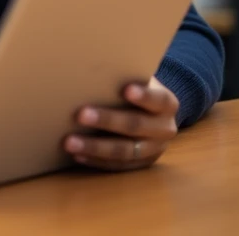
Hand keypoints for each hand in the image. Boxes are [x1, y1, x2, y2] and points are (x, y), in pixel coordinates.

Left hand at [63, 76, 178, 171]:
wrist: (153, 113)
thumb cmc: (136, 89)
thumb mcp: (138, 80)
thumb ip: (125, 79)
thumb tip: (91, 73)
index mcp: (168, 104)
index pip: (158, 100)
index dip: (144, 96)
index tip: (126, 89)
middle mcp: (165, 129)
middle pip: (135, 126)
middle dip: (107, 120)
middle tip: (80, 115)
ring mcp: (154, 150)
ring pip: (124, 151)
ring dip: (95, 147)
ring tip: (70, 142)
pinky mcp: (141, 165)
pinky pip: (118, 166)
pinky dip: (96, 161)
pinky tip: (78, 155)